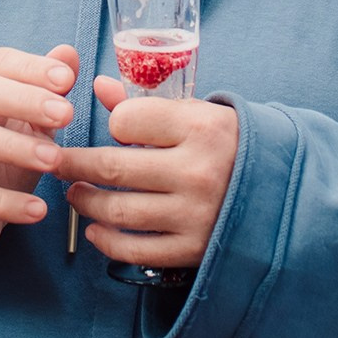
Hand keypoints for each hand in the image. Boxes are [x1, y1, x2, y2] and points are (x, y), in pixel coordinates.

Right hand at [0, 45, 77, 268]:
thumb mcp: (27, 128)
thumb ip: (47, 93)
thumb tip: (68, 53)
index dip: (30, 66)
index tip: (67, 78)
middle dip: (24, 98)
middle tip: (67, 114)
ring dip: (15, 146)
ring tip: (54, 159)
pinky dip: (5, 203)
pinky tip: (38, 210)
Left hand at [57, 77, 239, 272]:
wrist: (281, 195)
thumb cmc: (231, 147)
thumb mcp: (199, 115)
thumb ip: (149, 104)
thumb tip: (99, 88)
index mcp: (202, 128)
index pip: (128, 120)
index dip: (112, 122)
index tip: (111, 128)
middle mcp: (198, 171)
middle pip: (114, 168)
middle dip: (74, 166)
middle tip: (56, 164)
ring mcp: (196, 215)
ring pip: (119, 211)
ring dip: (85, 203)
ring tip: (74, 193)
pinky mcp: (193, 250)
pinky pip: (136, 250)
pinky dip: (107, 241)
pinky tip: (96, 230)